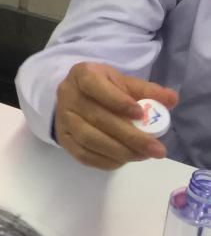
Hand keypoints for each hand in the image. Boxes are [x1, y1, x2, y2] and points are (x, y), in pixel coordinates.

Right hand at [54, 61, 178, 170]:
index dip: (116, 101)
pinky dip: (107, 161)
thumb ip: (147, 91)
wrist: (76, 98)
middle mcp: (68, 96)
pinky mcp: (63, 139)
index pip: (94, 86)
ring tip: (144, 155)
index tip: (140, 114)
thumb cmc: (105, 89)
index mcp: (82, 75)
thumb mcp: (124, 83)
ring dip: (120, 151)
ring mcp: (63, 119)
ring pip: (90, 139)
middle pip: (97, 118)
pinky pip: (84, 155)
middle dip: (130, 136)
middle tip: (157, 149)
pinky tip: (125, 159)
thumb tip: (171, 99)